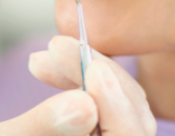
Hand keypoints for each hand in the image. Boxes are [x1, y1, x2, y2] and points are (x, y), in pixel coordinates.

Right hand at [0, 36, 156, 134]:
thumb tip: (87, 104)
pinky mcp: (92, 130)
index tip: (92, 68)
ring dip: (84, 72)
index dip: (116, 104)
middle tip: (58, 47)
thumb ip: (44, 126)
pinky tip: (48, 65)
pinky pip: (101, 104)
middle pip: (133, 118)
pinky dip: (79, 80)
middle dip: (97, 75)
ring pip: (118, 106)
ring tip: (41, 57)